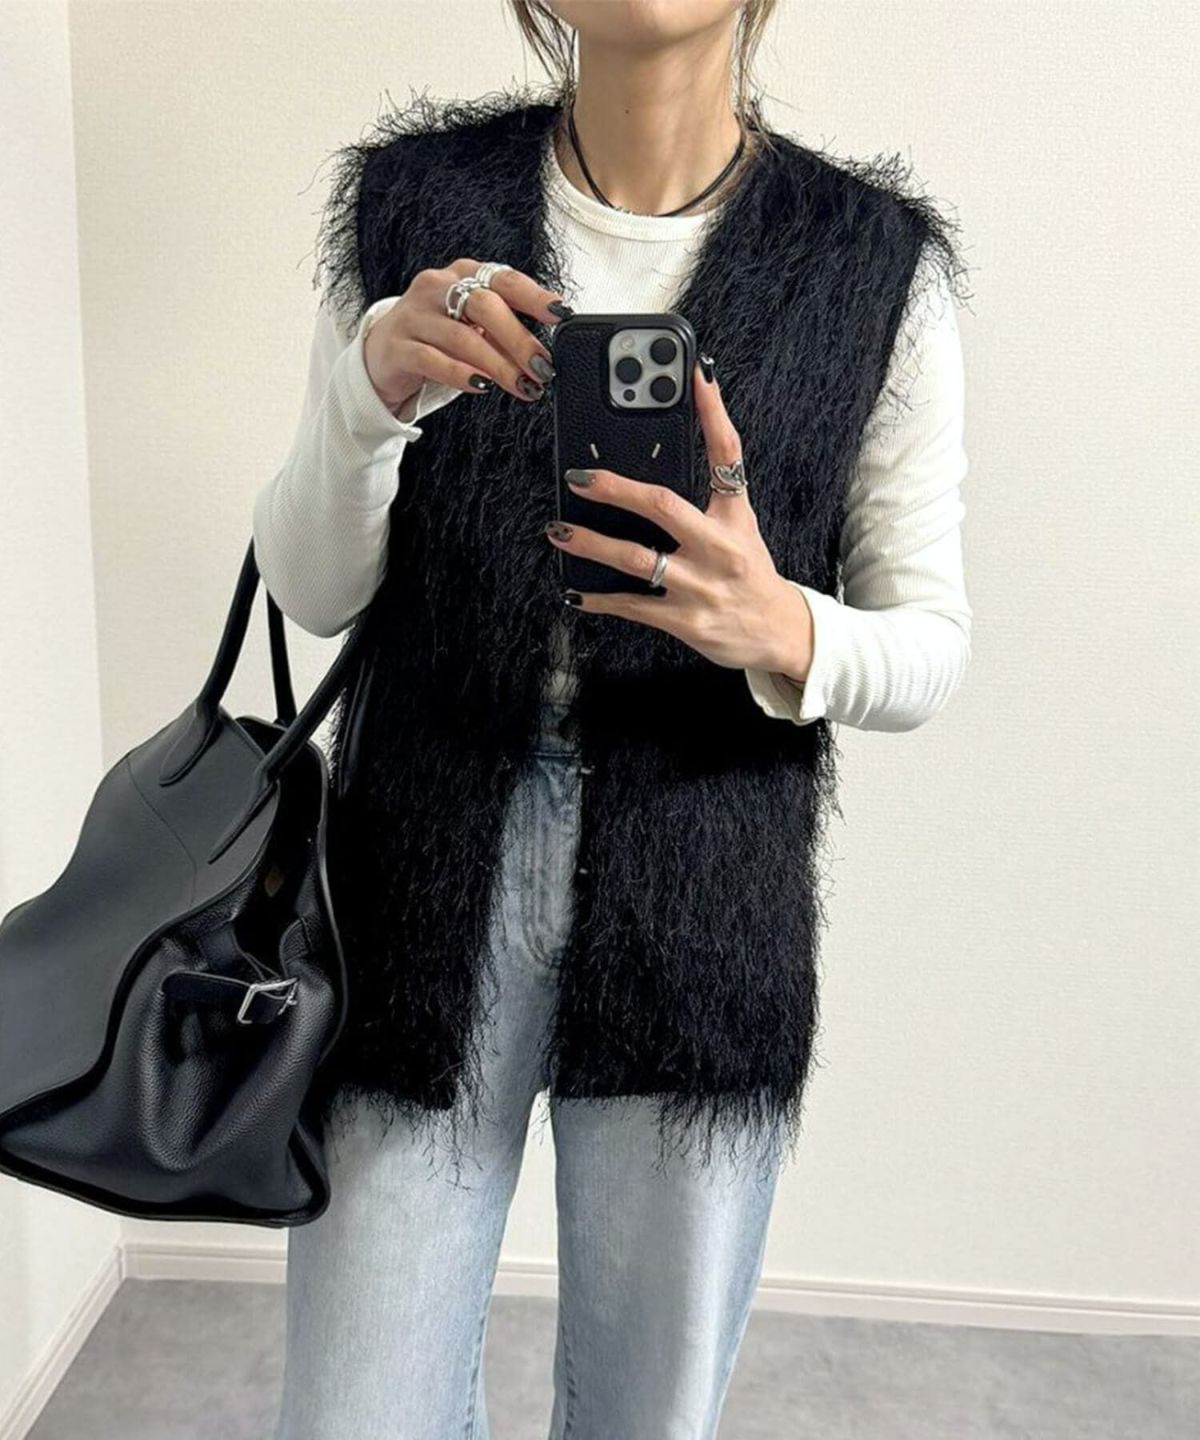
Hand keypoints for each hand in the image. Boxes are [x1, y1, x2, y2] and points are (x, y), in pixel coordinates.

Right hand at [363, 260, 569, 411]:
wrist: (382, 355)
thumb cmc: (437, 338)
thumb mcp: (474, 328)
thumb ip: (504, 332)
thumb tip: (544, 354)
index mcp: (463, 275)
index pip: (504, 279)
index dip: (534, 296)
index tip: (560, 314)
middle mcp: (437, 287)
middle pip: (484, 305)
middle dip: (519, 339)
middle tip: (543, 368)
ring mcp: (414, 315)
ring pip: (462, 337)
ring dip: (498, 365)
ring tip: (521, 386)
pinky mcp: (397, 346)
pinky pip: (433, 360)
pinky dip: (461, 375)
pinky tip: (481, 386)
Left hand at [546, 361, 814, 684]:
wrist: (776, 631)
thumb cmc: (750, 571)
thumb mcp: (740, 523)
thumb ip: (713, 487)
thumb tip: (676, 446)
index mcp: (734, 514)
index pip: (727, 452)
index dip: (712, 412)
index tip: (694, 376)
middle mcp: (720, 547)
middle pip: (665, 506)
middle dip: (616, 489)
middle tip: (578, 478)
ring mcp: (701, 586)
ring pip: (637, 559)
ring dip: (592, 545)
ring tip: (559, 531)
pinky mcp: (685, 620)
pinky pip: (632, 606)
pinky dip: (599, 598)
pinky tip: (574, 590)